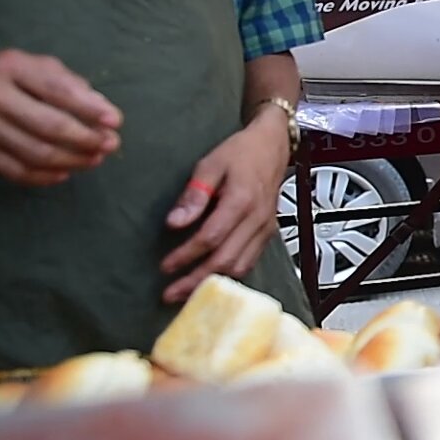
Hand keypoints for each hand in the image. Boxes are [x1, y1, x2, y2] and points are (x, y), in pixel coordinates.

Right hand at [0, 50, 121, 186]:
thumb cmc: (7, 78)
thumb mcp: (34, 66)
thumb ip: (70, 84)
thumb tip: (103, 111)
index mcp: (11, 66)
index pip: (58, 90)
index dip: (90, 109)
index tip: (115, 121)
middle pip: (49, 126)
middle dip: (87, 139)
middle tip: (110, 144)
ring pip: (37, 153)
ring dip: (73, 160)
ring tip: (95, 159)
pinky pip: (17, 171)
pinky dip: (47, 176)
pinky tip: (66, 172)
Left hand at [160, 107, 292, 302]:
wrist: (273, 146)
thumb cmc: (241, 152)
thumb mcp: (211, 164)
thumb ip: (194, 195)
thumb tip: (175, 222)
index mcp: (242, 200)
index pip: (211, 237)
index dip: (186, 255)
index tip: (165, 266)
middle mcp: (257, 219)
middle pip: (226, 260)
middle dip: (196, 279)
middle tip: (170, 293)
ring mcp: (265, 228)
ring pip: (240, 266)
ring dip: (213, 282)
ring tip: (187, 292)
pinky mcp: (268, 233)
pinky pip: (250, 261)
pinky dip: (229, 275)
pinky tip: (211, 279)